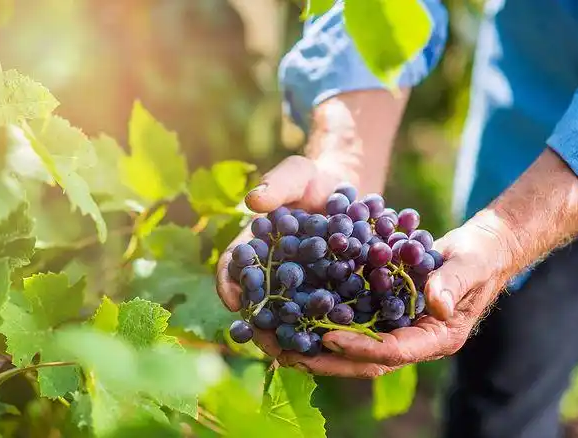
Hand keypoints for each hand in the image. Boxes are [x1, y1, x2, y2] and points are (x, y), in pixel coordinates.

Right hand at [215, 155, 350, 355]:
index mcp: (254, 246)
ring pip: (288, 315)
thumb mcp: (296, 174)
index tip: (232, 300)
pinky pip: (320, 314)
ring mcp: (298, 286)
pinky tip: (333, 341)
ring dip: (291, 334)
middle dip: (260, 323)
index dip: (228, 283)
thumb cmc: (313, 180)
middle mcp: (270, 271)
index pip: (232, 267)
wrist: (348, 190)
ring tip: (300, 350)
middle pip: (258, 300)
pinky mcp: (325, 293)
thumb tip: (253, 200)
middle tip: (266, 340)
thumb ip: (276, 184)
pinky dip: (323, 328)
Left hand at [276, 212, 522, 377]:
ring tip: (281, 342)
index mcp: (437, 337)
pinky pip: (353, 324)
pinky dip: (326, 323)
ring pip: (354, 348)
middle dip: (328, 360)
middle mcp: (413, 340)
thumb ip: (454, 283)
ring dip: (319, 348)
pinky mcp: (384, 313)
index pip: (394, 351)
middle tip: (289, 353)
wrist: (477, 251)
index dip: (361, 347)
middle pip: (366, 360)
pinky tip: (296, 316)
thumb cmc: (480, 256)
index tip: (329, 338)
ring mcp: (397, 329)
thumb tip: (437, 305)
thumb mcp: (471, 264)